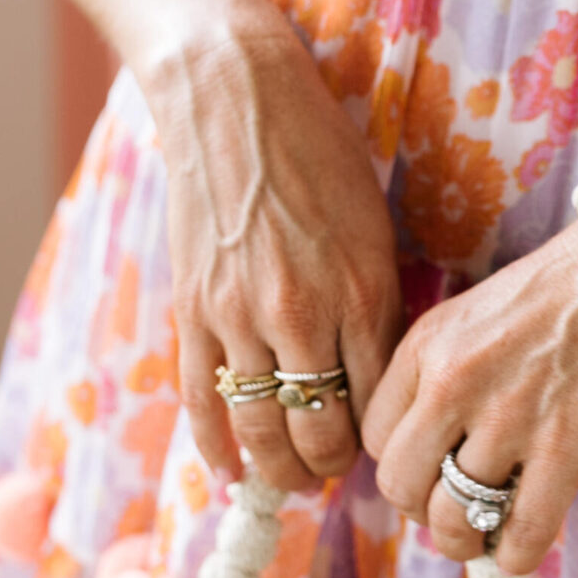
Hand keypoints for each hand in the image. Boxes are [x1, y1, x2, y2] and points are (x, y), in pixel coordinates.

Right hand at [149, 21, 402, 490]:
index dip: (383, 440)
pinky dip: (217, 448)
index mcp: (362, 293)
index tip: (385, 450)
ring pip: (262, 428)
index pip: (379, 402)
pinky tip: (230, 473)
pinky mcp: (192, 309)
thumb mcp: (374, 228)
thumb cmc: (319, 154)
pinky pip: (201, 401)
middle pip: (322, 429)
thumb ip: (378, 305)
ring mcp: (240, 315)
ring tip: (292, 479)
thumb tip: (383, 378)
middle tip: (336, 474)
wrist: (236, 98)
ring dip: (280, 467)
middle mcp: (303, 314)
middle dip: (332, 465)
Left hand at [362, 221, 577, 574]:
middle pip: (401, 486)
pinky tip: (521, 548)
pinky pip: (521, 533)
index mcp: (426, 345)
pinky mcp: (565, 450)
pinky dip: (515, 556)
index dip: (403, 465)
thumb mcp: (476, 312)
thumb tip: (437, 444)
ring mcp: (509, 419)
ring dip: (465, 540)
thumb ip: (445, 369)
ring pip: (453, 520)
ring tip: (486, 533)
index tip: (431, 471)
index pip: (376, 438)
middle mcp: (454, 384)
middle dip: (423, 509)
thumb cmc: (567, 288)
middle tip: (454, 508)